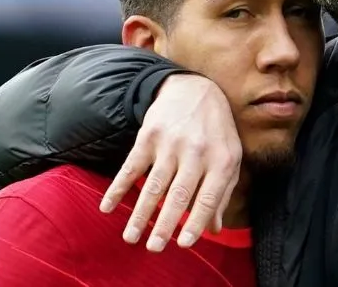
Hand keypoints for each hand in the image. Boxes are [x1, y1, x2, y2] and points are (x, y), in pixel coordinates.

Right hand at [98, 73, 241, 251]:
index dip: (196, 222)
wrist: (194, 89)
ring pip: (154, 184)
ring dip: (140, 213)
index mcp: (222, 159)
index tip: (184, 244)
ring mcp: (171, 143)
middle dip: (165, 224)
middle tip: (155, 248)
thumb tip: (215, 229)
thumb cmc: (217, 131)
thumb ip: (223, 192)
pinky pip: (131, 166)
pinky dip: (118, 188)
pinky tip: (108, 207)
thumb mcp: (229, 157)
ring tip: (131, 237)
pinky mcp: (149, 136)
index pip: (209, 197)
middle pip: (179, 194)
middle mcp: (197, 151)